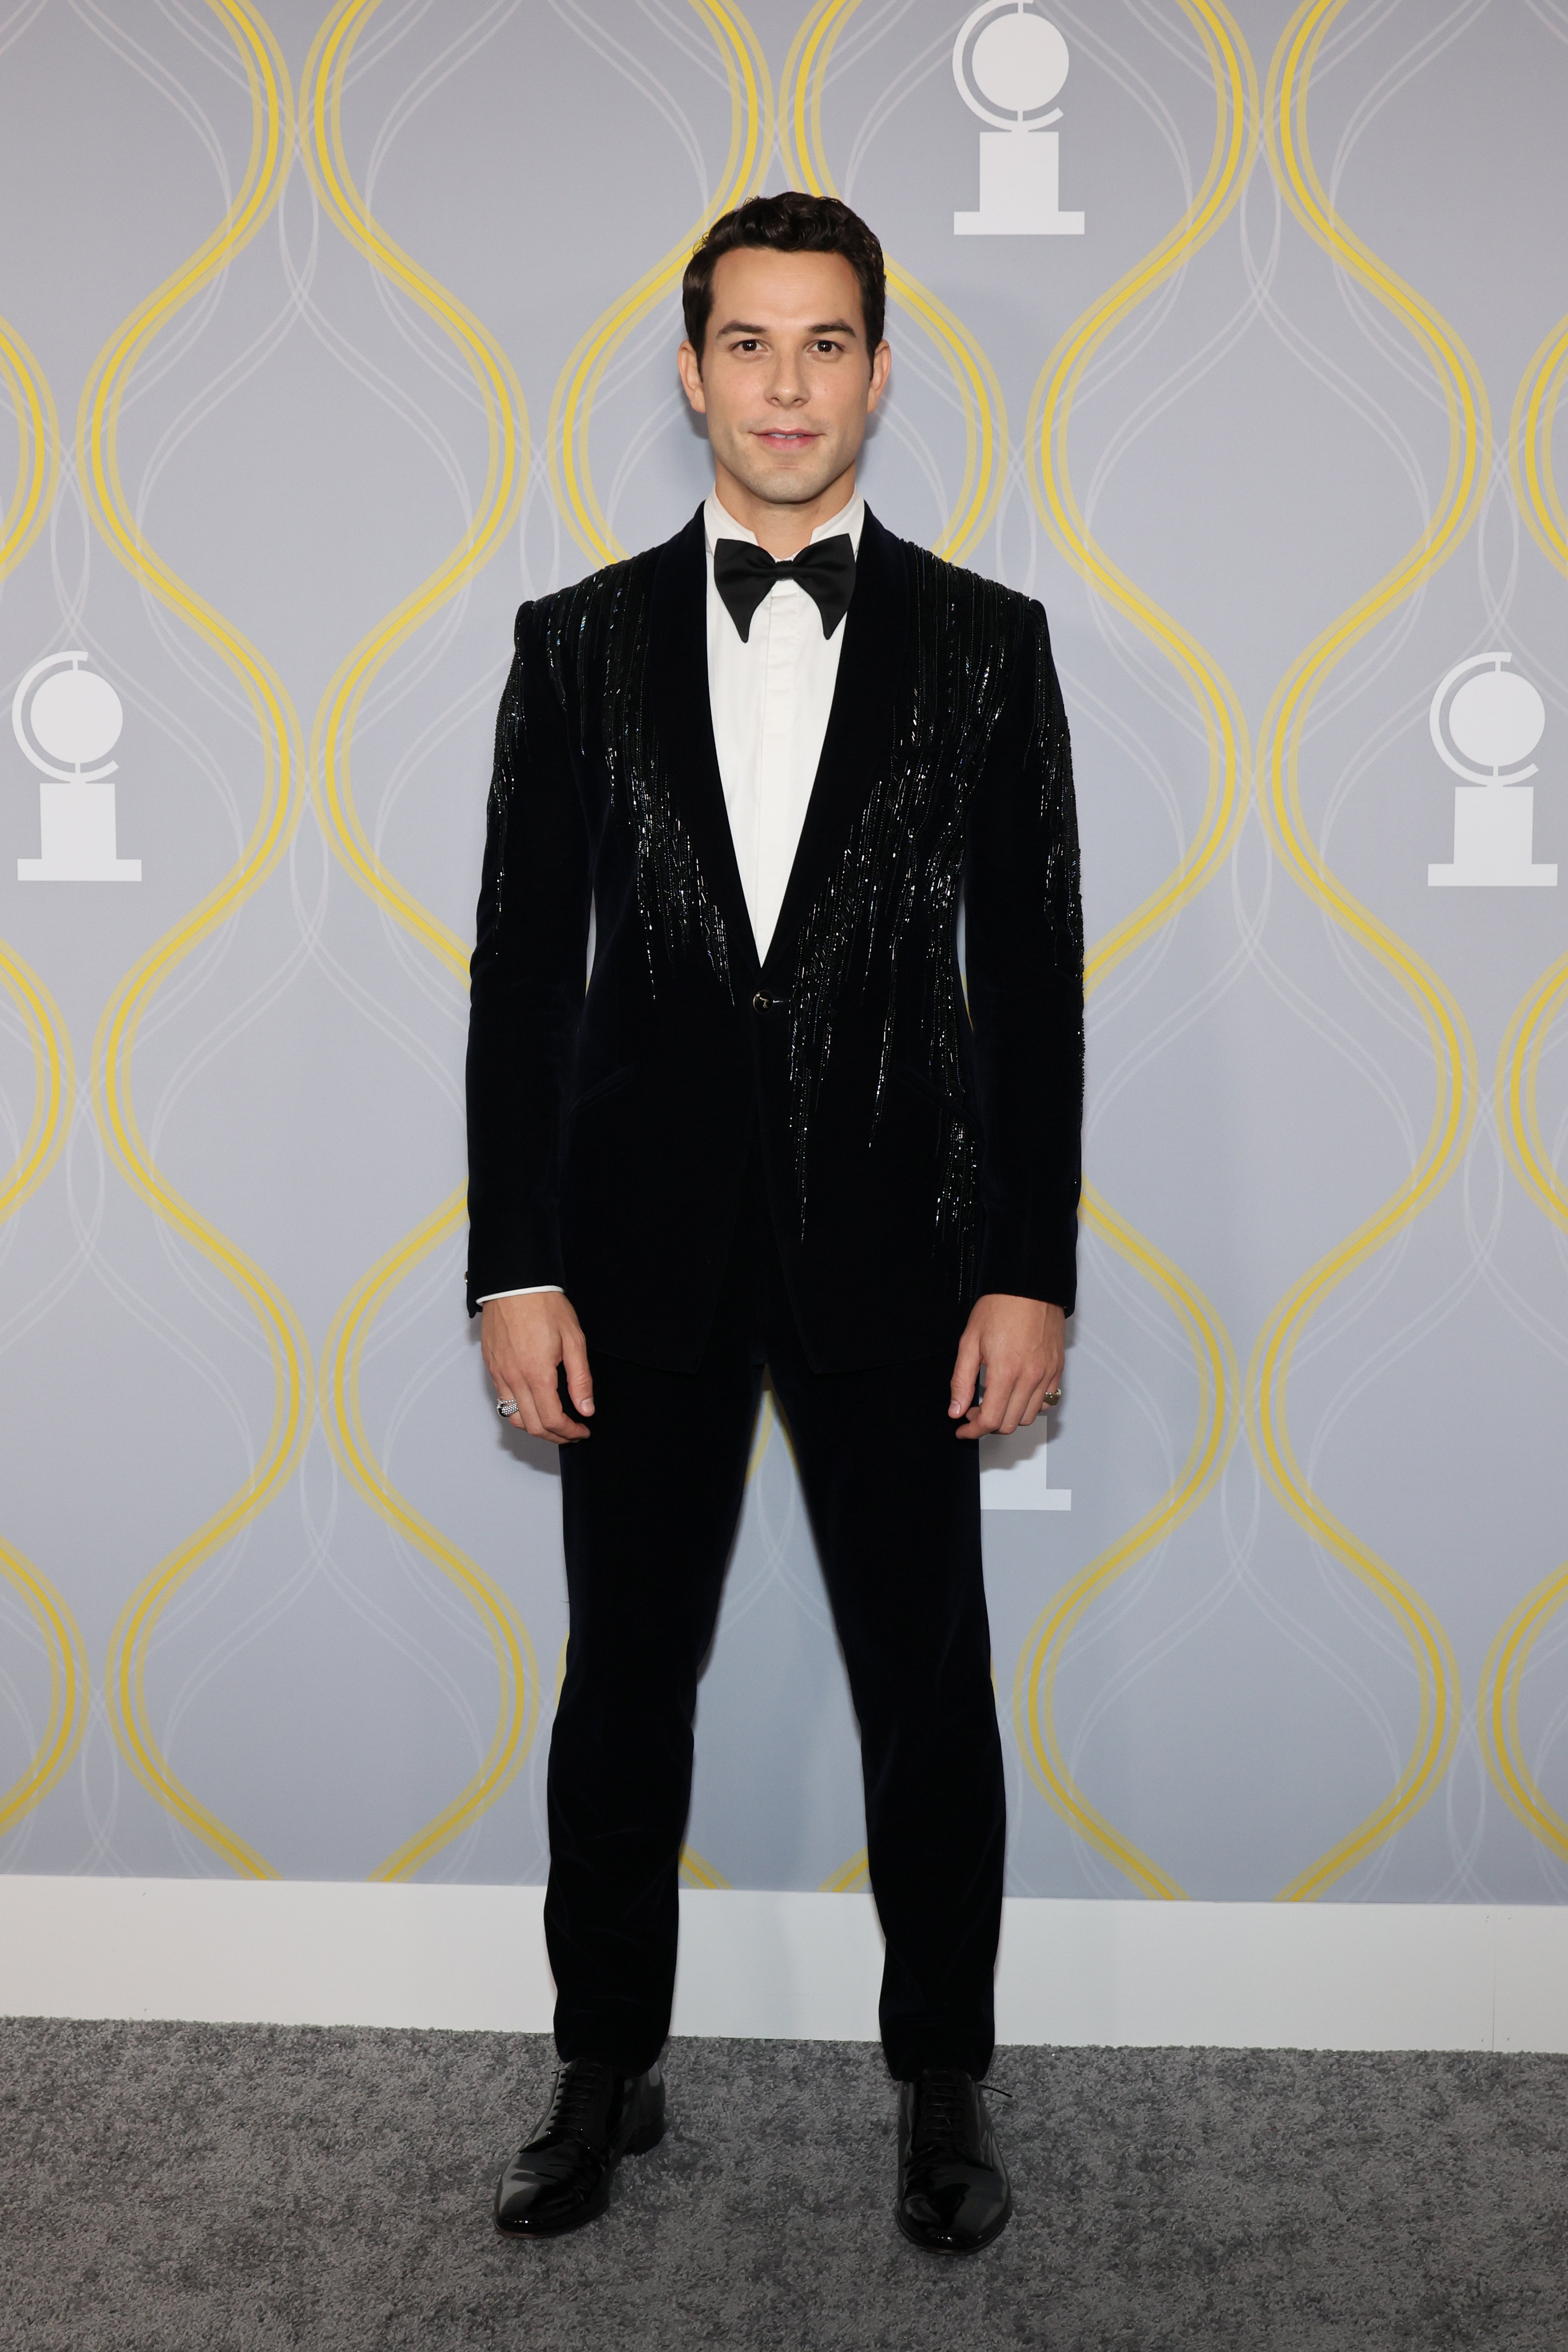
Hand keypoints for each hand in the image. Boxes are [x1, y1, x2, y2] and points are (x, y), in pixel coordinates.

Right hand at [482, 1293, 593, 1443]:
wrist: (515, 1283)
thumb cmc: (545, 1306)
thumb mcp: (574, 1340)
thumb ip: (580, 1379)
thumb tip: (586, 1409)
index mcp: (537, 1373)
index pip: (552, 1420)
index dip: (570, 1433)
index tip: (582, 1431)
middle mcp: (514, 1378)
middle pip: (532, 1426)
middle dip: (555, 1436)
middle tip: (572, 1433)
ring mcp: (499, 1373)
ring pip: (514, 1417)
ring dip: (535, 1427)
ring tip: (554, 1423)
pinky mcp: (491, 1367)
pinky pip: (503, 1400)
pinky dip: (519, 1411)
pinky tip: (534, 1404)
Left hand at [948, 1295, 1063, 1439]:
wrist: (1029, 1286)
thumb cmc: (1000, 1307)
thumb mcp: (969, 1342)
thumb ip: (961, 1380)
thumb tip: (956, 1409)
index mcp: (1005, 1372)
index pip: (991, 1420)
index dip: (973, 1431)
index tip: (963, 1429)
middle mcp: (1030, 1377)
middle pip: (1010, 1424)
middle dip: (988, 1425)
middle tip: (974, 1412)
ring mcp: (1047, 1374)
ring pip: (1028, 1416)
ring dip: (1008, 1417)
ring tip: (994, 1402)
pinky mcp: (1057, 1369)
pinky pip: (1046, 1402)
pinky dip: (1029, 1406)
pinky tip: (1016, 1393)